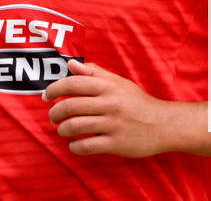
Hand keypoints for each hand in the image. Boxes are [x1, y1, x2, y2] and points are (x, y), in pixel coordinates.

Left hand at [43, 59, 173, 157]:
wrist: (164, 124)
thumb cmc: (137, 102)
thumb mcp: (119, 82)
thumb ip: (94, 73)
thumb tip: (71, 64)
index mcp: (108, 86)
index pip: (73, 84)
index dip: (54, 89)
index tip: (46, 96)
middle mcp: (110, 103)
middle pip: (70, 106)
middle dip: (55, 113)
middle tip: (53, 117)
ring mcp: (113, 124)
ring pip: (75, 127)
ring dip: (63, 130)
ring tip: (63, 130)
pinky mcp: (116, 143)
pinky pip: (87, 146)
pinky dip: (75, 147)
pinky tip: (75, 145)